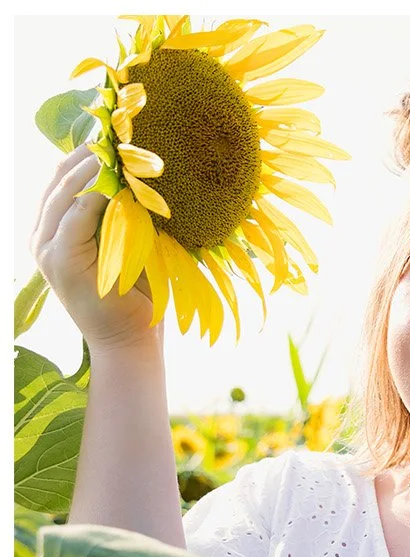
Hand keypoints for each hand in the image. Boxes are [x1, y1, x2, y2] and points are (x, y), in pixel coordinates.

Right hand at [31, 145, 158, 351]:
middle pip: (60, 179)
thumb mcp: (127, 247)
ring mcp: (45, 247)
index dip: (86, 154)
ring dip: (92, 168)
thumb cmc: (137, 298)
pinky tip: (115, 179)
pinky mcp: (58, 259)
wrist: (132, 343)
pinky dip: (95, 194)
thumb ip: (120, 215)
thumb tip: (135, 175)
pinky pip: (76, 216)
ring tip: (117, 147)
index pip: (64, 179)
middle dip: (88, 153)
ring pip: (64, 193)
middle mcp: (43, 236)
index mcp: (55, 230)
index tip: (113, 133)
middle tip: (116, 131)